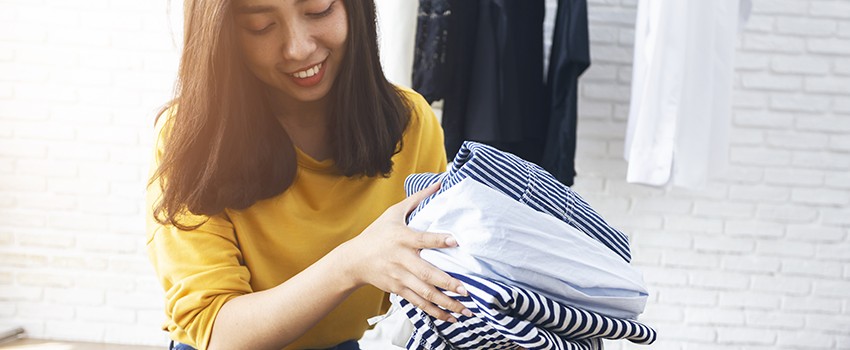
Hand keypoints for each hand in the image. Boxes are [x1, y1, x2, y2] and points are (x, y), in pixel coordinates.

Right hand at [338, 182, 472, 322]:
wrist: (354, 260)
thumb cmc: (377, 233)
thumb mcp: (394, 212)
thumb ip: (417, 199)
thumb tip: (439, 183)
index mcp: (403, 238)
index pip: (423, 239)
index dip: (439, 240)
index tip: (455, 241)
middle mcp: (402, 260)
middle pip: (427, 273)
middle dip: (447, 283)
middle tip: (466, 290)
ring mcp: (400, 277)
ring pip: (426, 293)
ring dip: (446, 303)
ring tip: (465, 310)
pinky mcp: (398, 290)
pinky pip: (419, 303)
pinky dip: (435, 312)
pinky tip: (451, 317)